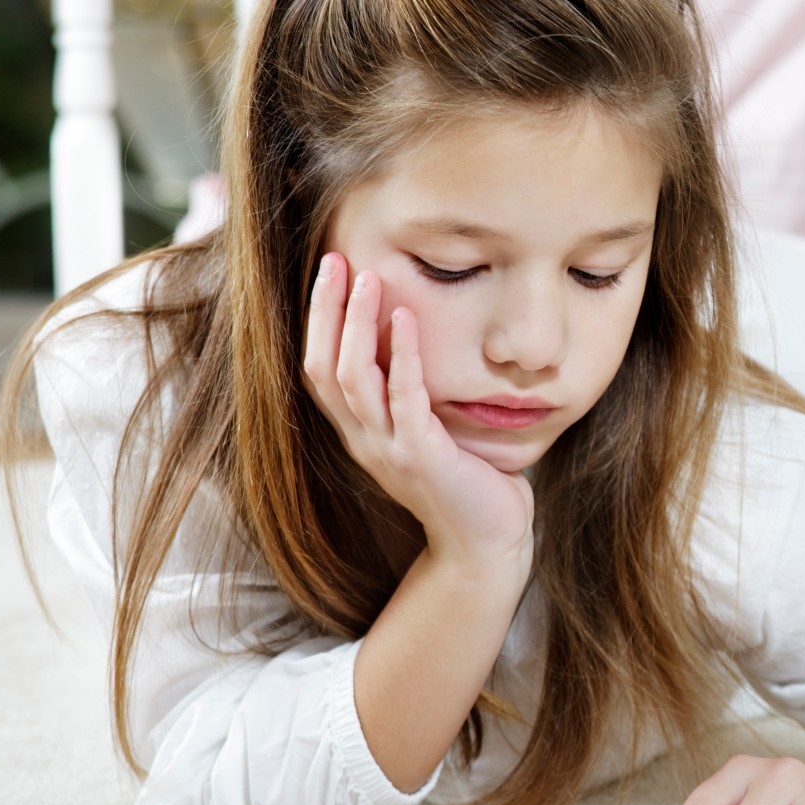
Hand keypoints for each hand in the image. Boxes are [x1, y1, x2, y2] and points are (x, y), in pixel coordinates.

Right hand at [302, 252, 534, 567]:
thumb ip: (412, 393)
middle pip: (324, 368)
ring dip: (358, 325)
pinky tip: (408, 320)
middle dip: (326, 312)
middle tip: (335, 260)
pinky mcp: (423, 458)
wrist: (486, 543)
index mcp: (361, 433)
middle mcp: (364, 441)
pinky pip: (404, 399)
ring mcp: (389, 451)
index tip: (329, 272)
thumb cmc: (467, 481)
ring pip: (355, 380)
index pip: (320, 369)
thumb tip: (413, 332)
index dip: (318, 321)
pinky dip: (404, 356)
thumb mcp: (429, 431)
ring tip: (369, 279)